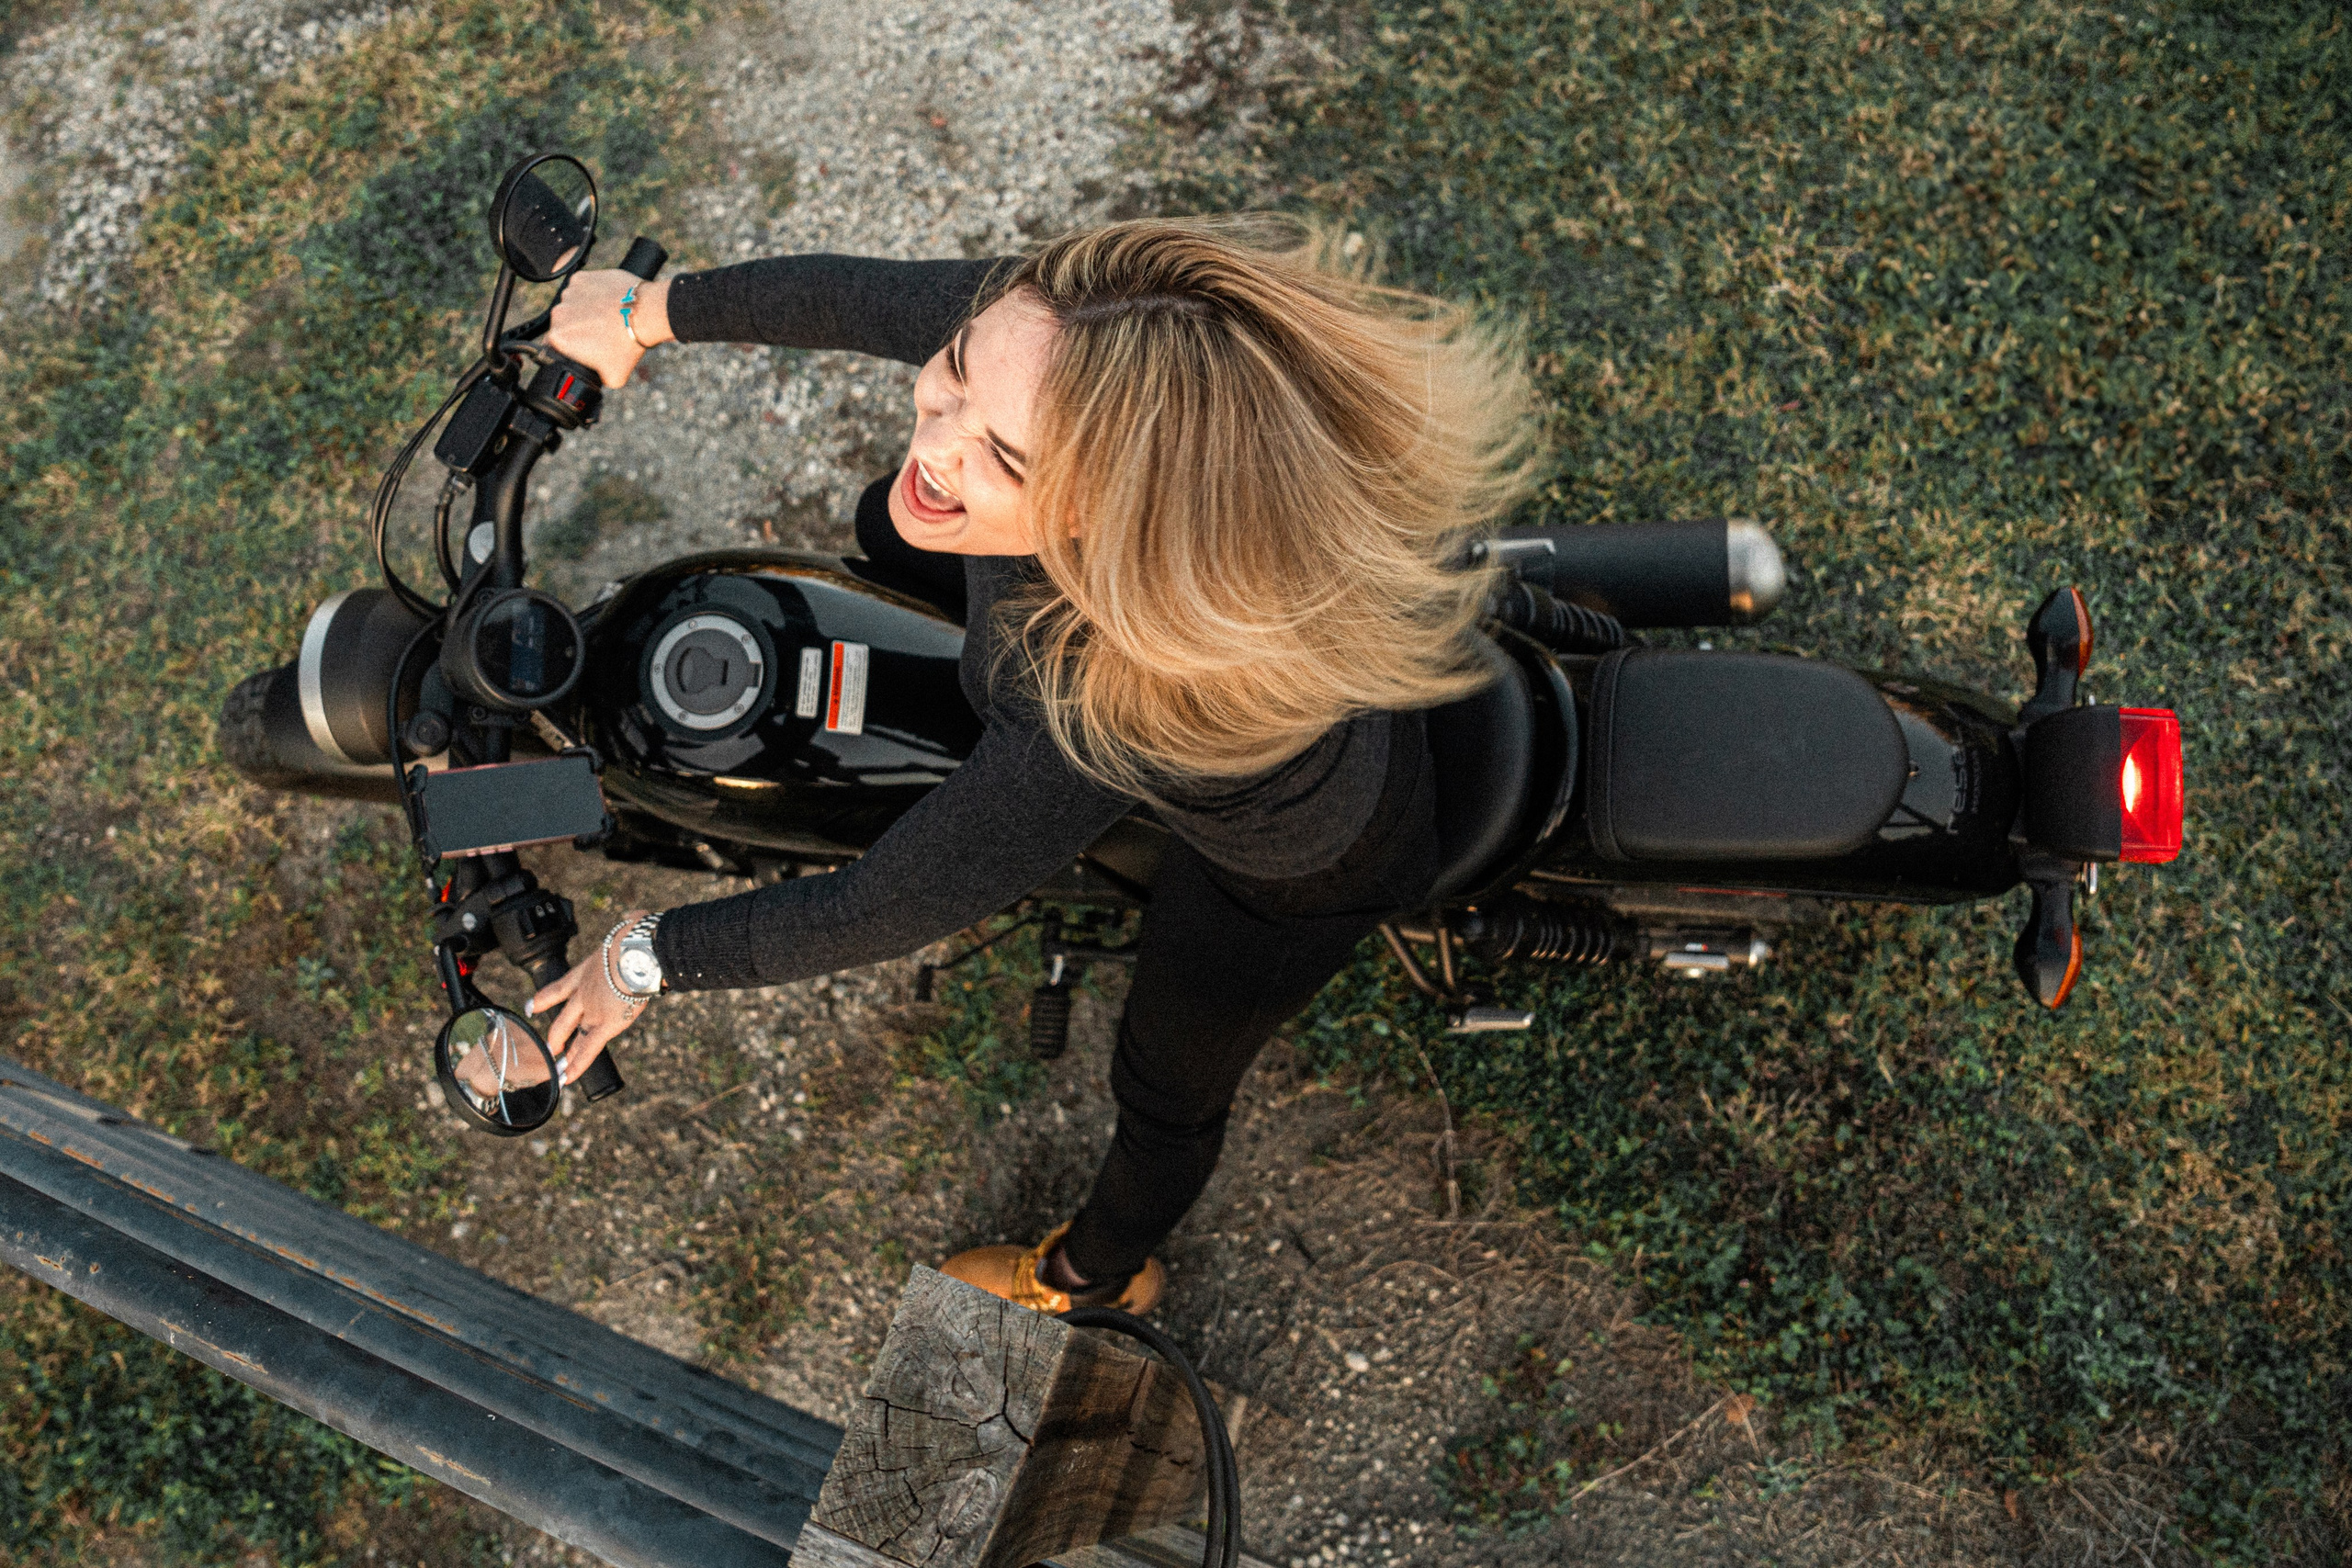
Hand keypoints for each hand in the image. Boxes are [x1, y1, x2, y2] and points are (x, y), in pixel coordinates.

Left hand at [529, 909, 655, 1083]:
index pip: (559, 988)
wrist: (639, 950)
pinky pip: (588, 1050)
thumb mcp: (626, 929)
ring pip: (573, 1037)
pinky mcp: (606, 1025)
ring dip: (565, 1054)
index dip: (544, 999)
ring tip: (558, 1068)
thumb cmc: (639, 936)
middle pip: (563, 1017)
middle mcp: (583, 993)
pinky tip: (568, 1078)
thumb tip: (639, 917)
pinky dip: (578, 1066)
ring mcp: (592, 1011)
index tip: (532, 1007)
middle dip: (555, 1034)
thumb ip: (627, 928)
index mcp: (586, 970)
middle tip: (549, 1046)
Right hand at [547, 271, 672, 387]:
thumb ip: (596, 379)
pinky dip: (591, 292)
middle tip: (601, 333)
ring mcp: (569, 293)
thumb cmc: (628, 345)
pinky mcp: (581, 277)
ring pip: (572, 304)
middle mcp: (558, 313)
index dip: (571, 347)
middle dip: (578, 328)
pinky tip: (607, 302)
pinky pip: (582, 287)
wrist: (644, 314)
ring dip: (584, 309)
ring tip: (606, 316)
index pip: (556, 344)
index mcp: (558, 338)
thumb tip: (595, 378)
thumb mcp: (612, 378)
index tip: (585, 347)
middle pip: (563, 323)